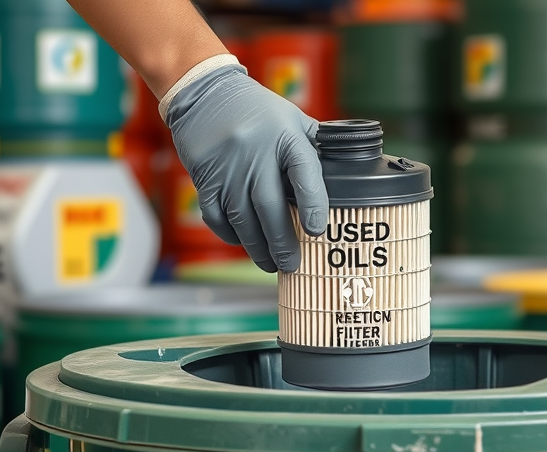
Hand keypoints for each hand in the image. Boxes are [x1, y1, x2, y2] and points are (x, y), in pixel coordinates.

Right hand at [164, 63, 327, 272]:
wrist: (204, 91)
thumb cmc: (257, 109)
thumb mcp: (292, 119)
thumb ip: (314, 146)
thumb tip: (343, 175)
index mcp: (286, 136)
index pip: (305, 172)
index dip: (314, 203)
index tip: (318, 229)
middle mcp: (255, 153)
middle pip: (270, 207)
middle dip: (283, 242)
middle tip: (293, 264)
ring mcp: (227, 168)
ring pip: (243, 218)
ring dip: (258, 247)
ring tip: (272, 264)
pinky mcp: (205, 178)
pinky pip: (217, 216)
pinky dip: (231, 235)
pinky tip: (244, 243)